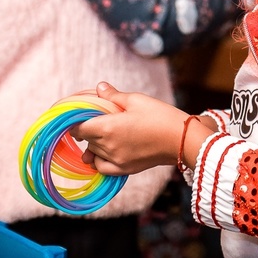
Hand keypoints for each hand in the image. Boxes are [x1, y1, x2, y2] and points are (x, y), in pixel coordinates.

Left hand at [71, 82, 185, 174]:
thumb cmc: (161, 116)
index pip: (77, 127)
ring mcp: (116, 160)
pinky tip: (106, 151)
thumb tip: (98, 88)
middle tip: (98, 117)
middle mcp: (109, 146)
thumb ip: (113, 96)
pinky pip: (102, 168)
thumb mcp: (136, 100)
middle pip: (86, 139)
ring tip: (106, 132)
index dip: (75, 120)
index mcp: (108, 127)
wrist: (183, 140)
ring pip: (93, 152)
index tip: (78, 114)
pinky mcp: (125, 169)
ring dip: (94, 142)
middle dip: (88, 128)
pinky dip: (99, 160)